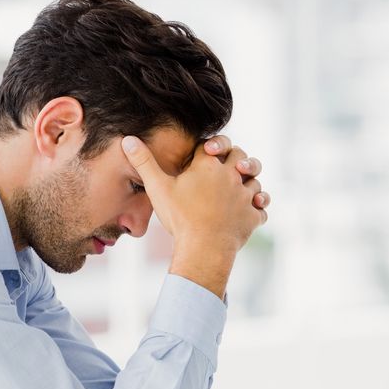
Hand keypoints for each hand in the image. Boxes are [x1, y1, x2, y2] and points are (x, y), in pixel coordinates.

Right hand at [121, 135, 267, 297]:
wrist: (203, 248)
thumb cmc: (180, 218)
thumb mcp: (158, 188)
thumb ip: (144, 162)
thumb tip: (127, 139)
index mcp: (209, 165)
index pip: (213, 145)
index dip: (209, 146)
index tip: (204, 153)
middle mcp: (231, 175)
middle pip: (241, 156)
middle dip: (236, 158)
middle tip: (229, 166)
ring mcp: (245, 196)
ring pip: (255, 181)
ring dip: (249, 183)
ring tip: (239, 190)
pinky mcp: (253, 216)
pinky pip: (261, 209)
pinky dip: (257, 209)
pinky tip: (249, 211)